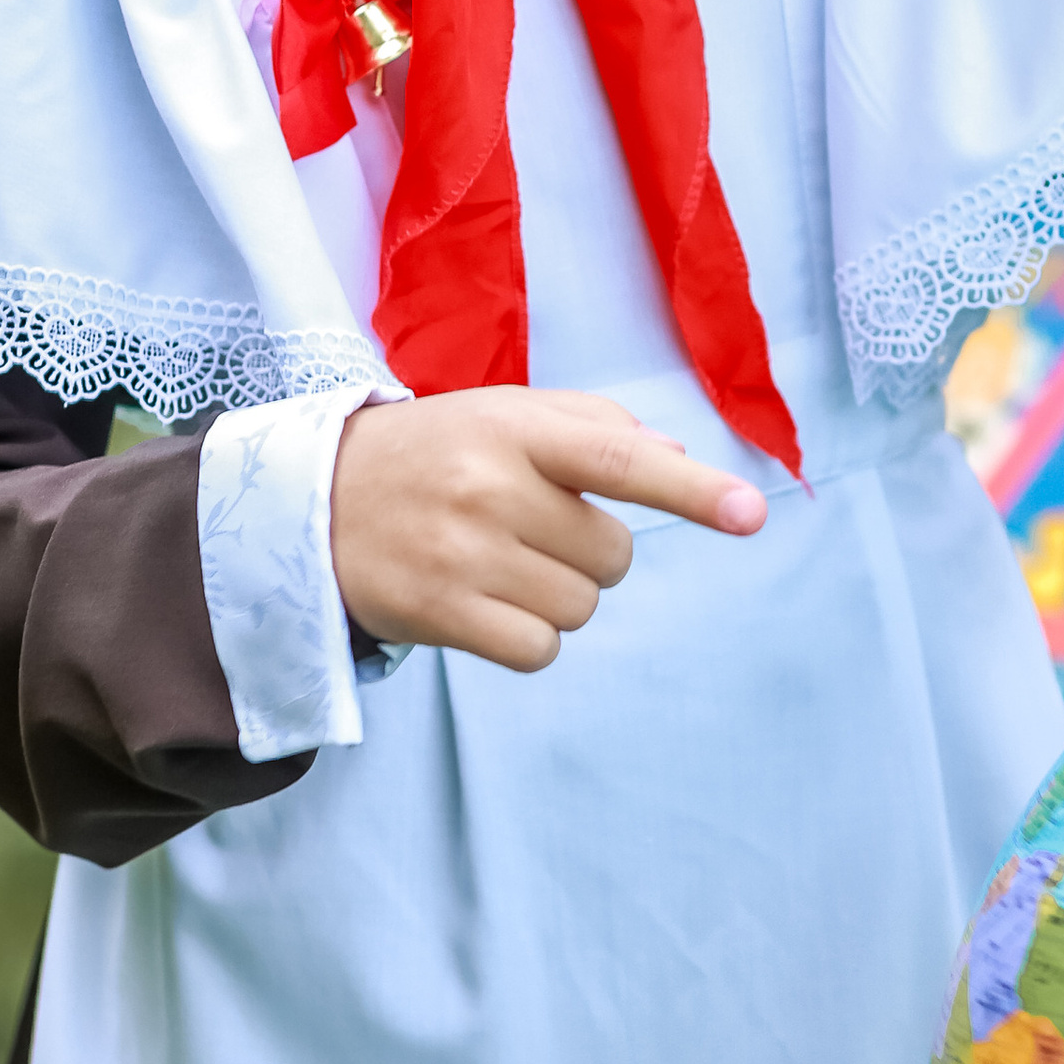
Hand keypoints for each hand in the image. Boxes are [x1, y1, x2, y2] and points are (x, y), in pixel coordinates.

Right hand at [330, 386, 766, 671]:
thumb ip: (592, 425)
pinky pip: (539, 650)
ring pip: (581, 606)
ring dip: (559, 594)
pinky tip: (487, 604)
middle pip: (612, 555)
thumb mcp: (503, 413)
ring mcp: (463, 556)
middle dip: (589, 550)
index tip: (750, 513)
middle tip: (530, 527)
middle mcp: (490, 489)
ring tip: (500, 561)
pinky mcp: (441, 615)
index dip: (691, 488)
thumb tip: (676, 454)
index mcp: (515, 428)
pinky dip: (529, 636)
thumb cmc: (434, 453)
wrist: (312, 503)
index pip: (617, 458)